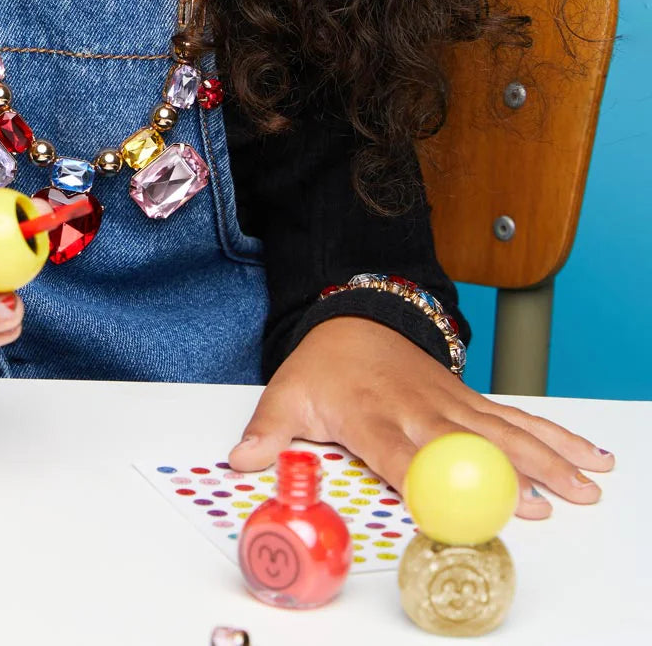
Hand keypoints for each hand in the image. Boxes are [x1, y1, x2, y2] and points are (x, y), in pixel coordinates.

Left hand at [229, 316, 614, 518]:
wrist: (354, 316)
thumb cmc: (323, 366)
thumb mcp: (286, 394)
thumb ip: (268, 433)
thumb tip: (241, 461)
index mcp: (372, 415)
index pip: (400, 456)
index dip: (426, 484)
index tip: (451, 511)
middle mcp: (418, 409)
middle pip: (468, 447)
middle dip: (508, 475)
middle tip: (547, 502)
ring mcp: (450, 403)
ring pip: (504, 431)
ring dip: (547, 457)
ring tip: (586, 484)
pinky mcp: (469, 400)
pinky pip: (516, 418)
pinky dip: (553, 436)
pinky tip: (587, 455)